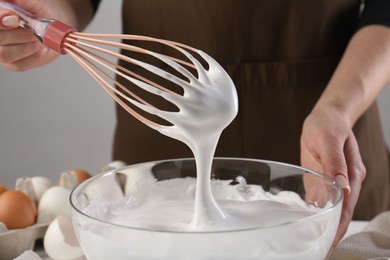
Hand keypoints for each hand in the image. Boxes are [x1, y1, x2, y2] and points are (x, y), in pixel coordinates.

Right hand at [0, 0, 60, 70]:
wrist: (55, 28)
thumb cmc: (41, 12)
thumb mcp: (34, 3)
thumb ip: (24, 2)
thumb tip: (17, 1)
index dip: (0, 19)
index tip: (15, 17)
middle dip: (19, 34)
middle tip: (35, 29)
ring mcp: (1, 50)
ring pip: (5, 54)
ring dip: (27, 46)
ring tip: (39, 38)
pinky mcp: (13, 64)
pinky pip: (20, 64)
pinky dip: (35, 56)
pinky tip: (41, 48)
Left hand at [300, 105, 365, 247]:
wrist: (327, 115)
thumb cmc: (327, 124)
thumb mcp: (328, 139)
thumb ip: (335, 162)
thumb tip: (343, 186)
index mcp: (351, 173)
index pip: (346, 206)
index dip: (339, 225)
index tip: (331, 242)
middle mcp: (346, 180)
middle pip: (341, 211)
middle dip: (333, 231)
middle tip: (321, 250)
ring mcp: (336, 179)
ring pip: (333, 206)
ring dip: (326, 224)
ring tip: (315, 242)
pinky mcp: (325, 176)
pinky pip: (323, 197)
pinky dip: (318, 210)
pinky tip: (309, 221)